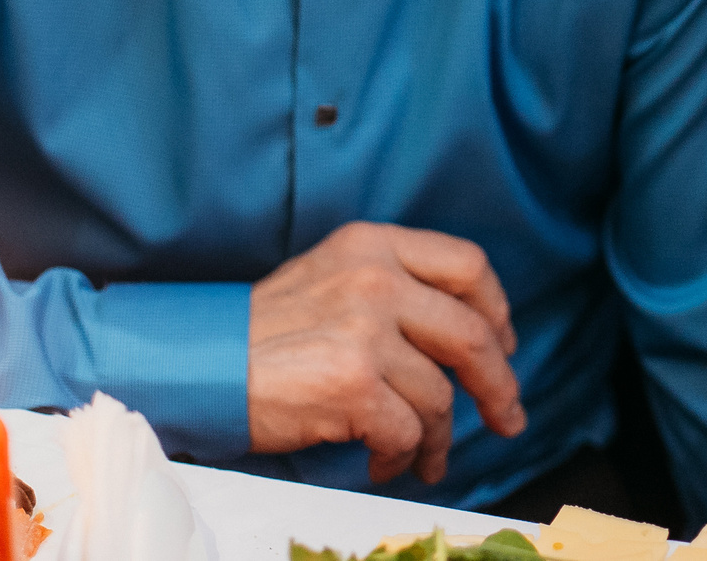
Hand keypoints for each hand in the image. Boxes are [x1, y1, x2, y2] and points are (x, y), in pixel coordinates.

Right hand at [247, 222, 525, 481]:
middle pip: (472, 333)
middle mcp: (374, 279)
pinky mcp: (352, 384)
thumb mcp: (330, 276)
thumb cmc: (264, 332)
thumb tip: (466, 330)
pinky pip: (407, 433)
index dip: (497, 309)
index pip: (467, 265)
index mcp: (373, 245)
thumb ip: (392, 285)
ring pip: (440, 396)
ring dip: (439, 438)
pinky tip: (385, 461)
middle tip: (507, 417)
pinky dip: (402, 457)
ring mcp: (364, 330)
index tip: (505, 344)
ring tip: (426, 457)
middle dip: (498, 385)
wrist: (199, 364)